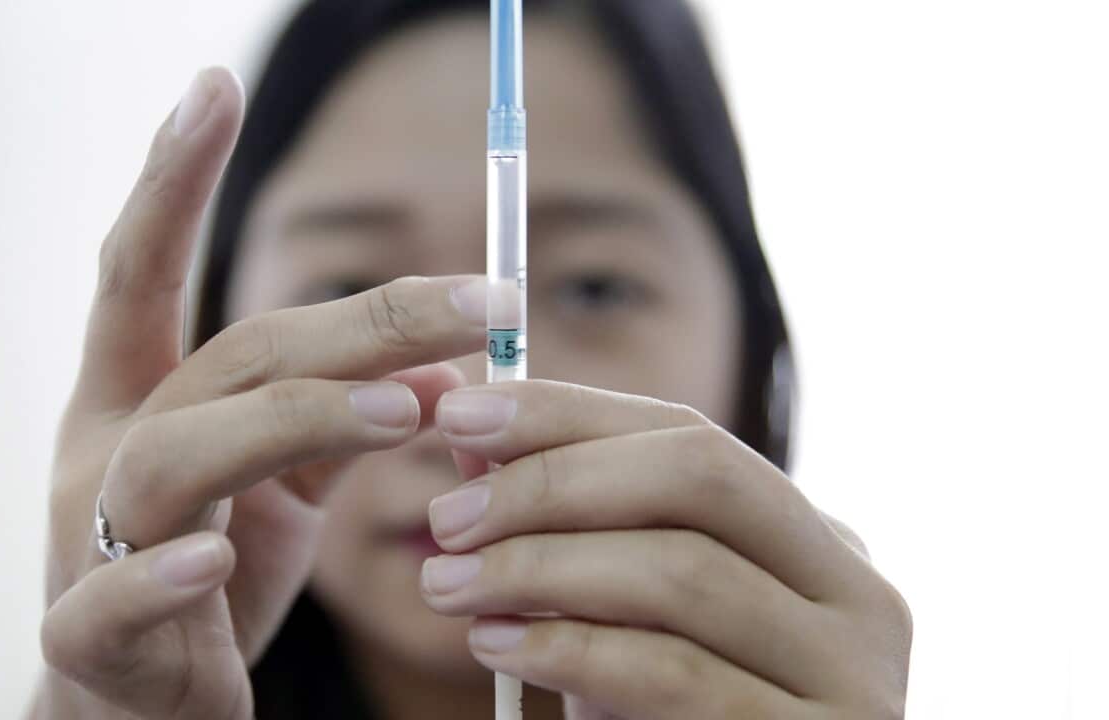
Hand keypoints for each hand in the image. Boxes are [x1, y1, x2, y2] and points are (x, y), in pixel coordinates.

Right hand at [33, 67, 486, 718]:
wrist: (134, 707)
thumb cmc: (209, 576)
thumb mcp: (282, 481)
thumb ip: (342, 415)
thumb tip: (440, 362)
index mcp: (142, 398)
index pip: (148, 271)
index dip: (173, 180)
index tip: (210, 86)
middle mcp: (107, 448)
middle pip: (231, 356)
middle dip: (359, 325)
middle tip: (485, 307)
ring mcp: (90, 540)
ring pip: (176, 456)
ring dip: (294, 423)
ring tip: (407, 412)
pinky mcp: (90, 639)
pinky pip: (113, 599)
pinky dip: (164, 577)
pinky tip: (222, 561)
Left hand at [421, 381, 912, 718]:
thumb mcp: (630, 619)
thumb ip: (579, 536)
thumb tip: (477, 448)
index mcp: (818, 541)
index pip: (689, 434)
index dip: (568, 414)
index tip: (460, 416)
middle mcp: (857, 591)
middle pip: (700, 476)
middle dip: (554, 482)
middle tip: (447, 516)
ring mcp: (854, 673)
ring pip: (683, 572)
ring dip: (540, 568)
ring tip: (449, 583)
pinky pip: (676, 673)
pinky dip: (571, 650)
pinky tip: (497, 645)